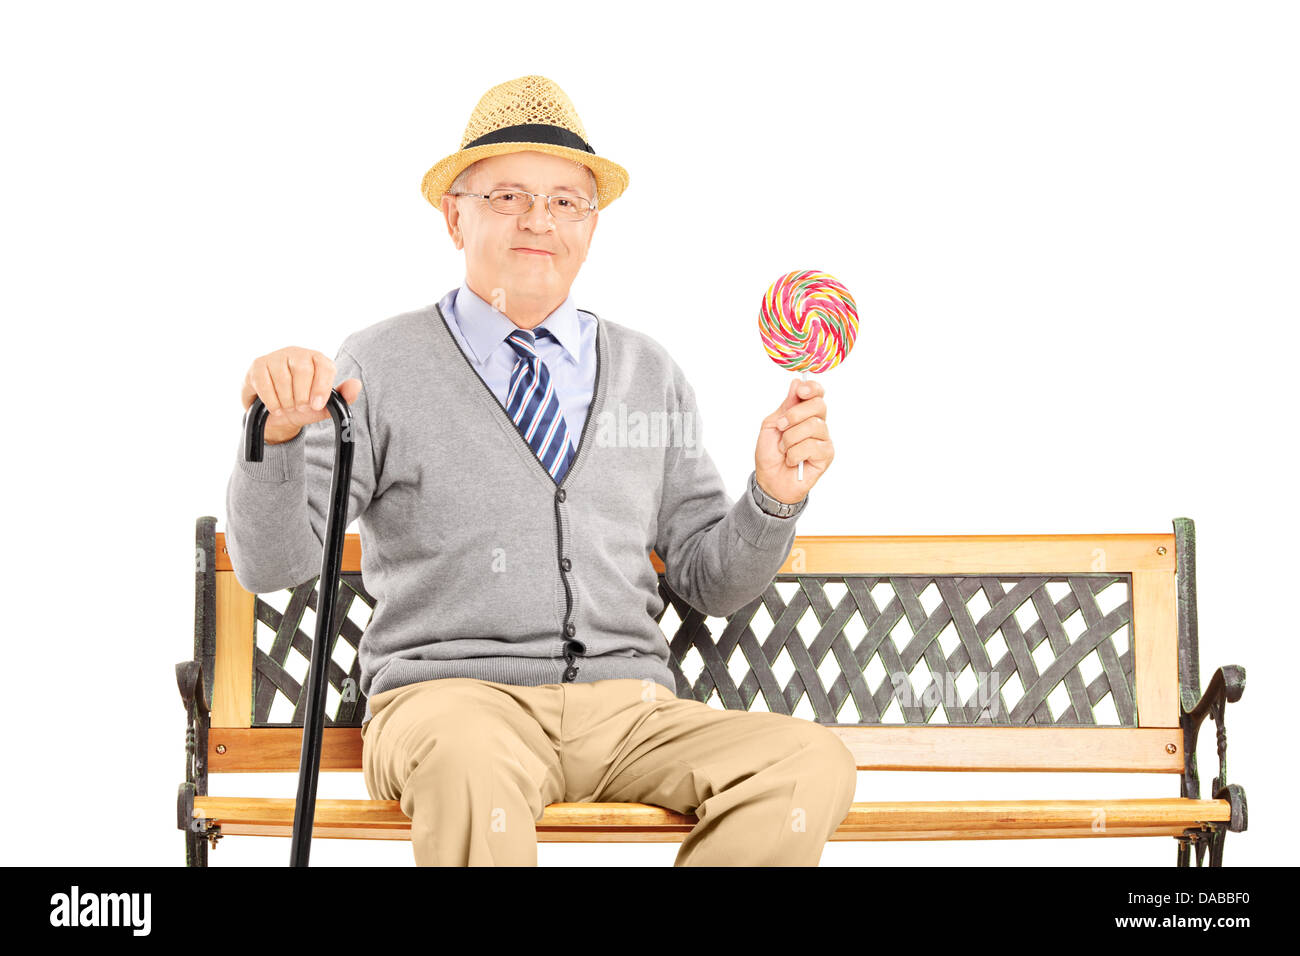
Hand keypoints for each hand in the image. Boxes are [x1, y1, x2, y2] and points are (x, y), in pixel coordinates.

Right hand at [241, 346, 362, 444]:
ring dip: (286, 401)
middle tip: (300, 408)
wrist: (277, 413)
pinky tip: (276, 407)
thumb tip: (356, 384)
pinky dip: (271, 401)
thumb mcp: (325, 406)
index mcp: (317, 360)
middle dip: (302, 396)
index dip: (321, 387)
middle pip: (303, 370)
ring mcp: (276, 356)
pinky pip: (265, 383)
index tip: (316, 405)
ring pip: (283, 378)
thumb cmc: (304, 404)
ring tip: (288, 407)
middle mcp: (297, 353)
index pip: (324, 366)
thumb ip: (343, 397)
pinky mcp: (258, 364)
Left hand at [754, 377, 833, 503]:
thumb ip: (786, 405)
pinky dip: (795, 454)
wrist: (769, 480)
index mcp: (805, 413)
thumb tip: (796, 383)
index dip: (812, 388)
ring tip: (784, 450)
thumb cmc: (770, 453)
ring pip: (813, 426)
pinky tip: (792, 461)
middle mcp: (818, 423)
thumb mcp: (771, 425)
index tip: (801, 391)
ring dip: (790, 439)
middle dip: (795, 414)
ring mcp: (824, 439)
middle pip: (818, 406)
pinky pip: (812, 446)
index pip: (817, 393)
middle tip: (781, 427)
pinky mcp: (827, 455)